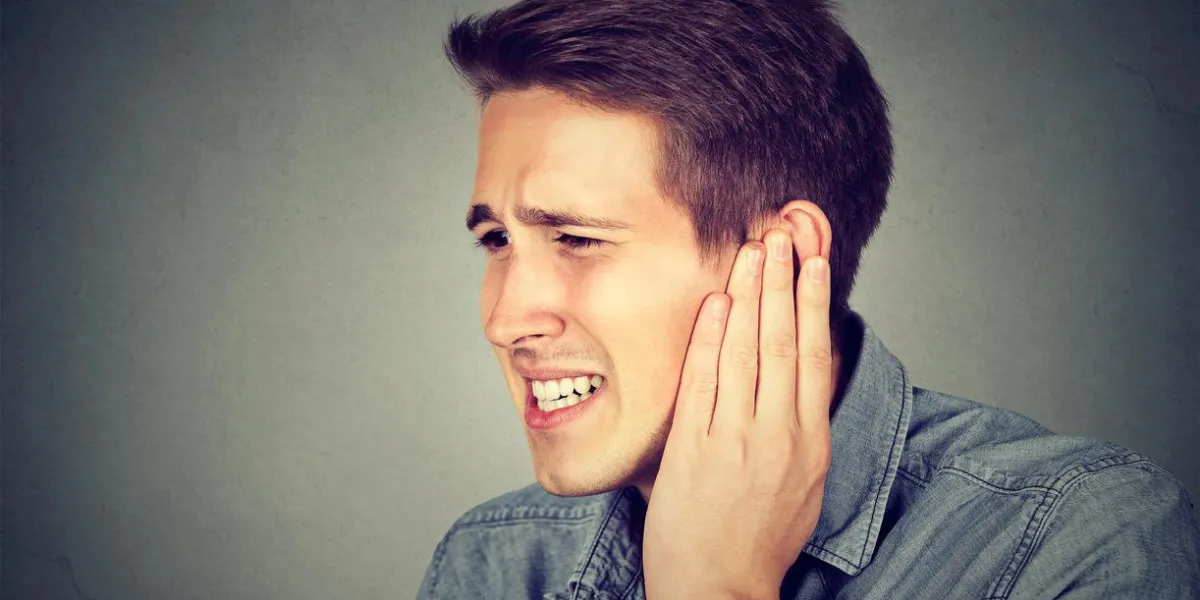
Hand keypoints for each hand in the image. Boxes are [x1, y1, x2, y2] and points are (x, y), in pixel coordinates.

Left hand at [642, 228, 834, 599]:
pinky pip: (703, 383)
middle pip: (783, 343)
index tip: (816, 262)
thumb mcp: (804, 481)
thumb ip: (803, 426)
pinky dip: (708, 339)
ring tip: (753, 251)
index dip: (815, 304)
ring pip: (745, 354)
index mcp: (811, 444)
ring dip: (749, 297)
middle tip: (782, 234)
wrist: (719, 589)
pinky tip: (714, 303)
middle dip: (783, 283)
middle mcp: (778, 437)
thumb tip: (806, 371)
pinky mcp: (694, 452)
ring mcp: (735, 442)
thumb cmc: (761, 536)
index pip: (815, 358)